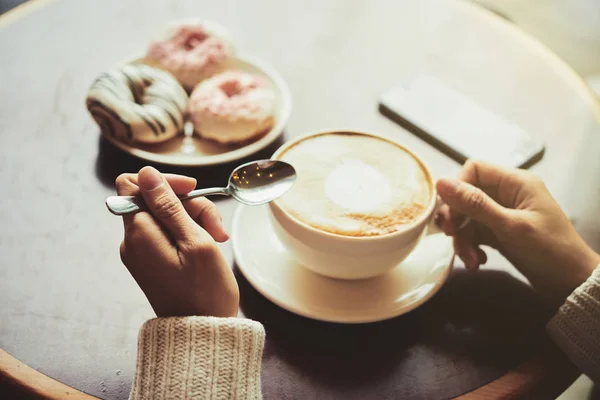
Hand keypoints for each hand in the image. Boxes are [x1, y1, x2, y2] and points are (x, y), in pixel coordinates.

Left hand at [116, 166, 238, 317]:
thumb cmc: (204, 290)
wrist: (202, 331)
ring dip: (194, 220)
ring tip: (218, 239)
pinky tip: (208, 246)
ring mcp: (141, 252)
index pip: (135, 184)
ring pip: (165, 215)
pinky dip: (188, 233)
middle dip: (189, 204)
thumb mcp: (194, 241)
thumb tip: (146, 174)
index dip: (164, 181)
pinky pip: (166, 234)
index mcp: (139, 233)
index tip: (193, 191)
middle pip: (156, 199)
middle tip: (216, 226)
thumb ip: (169, 205)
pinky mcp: (151, 261)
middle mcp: (132, 241)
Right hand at [436, 160, 599, 307]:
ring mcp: (502, 214)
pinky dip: (471, 247)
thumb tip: (440, 182)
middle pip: (466, 196)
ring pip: (467, 218)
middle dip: (457, 219)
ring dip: (463, 239)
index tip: (450, 213)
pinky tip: (478, 261)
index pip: (473, 170)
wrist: (572, 284)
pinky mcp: (499, 233)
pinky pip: (474, 234)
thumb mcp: (510, 226)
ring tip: (470, 260)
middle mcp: (507, 194)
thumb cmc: (549, 250)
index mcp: (515, 182)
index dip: (457, 188)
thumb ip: (474, 204)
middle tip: (451, 236)